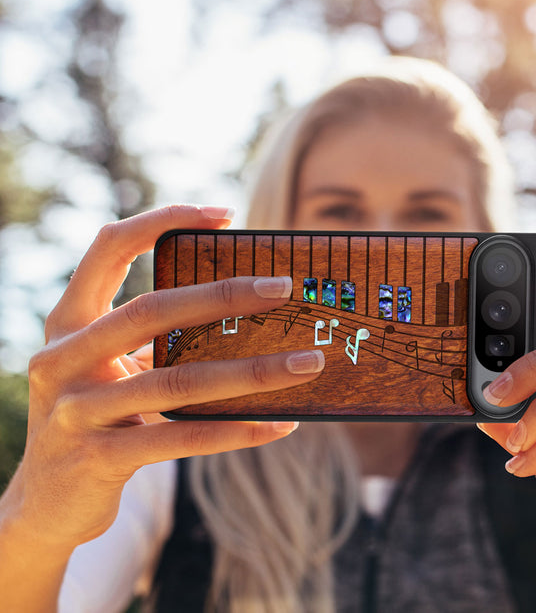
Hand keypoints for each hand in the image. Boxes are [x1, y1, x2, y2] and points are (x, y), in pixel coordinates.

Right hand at [4, 205, 324, 552]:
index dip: (162, 220)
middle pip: (151, 310)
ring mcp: (76, 411)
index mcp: (68, 322)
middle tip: (283, 288)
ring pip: (178, 381)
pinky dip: (237, 431)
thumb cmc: (96, 416)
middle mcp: (62, 358)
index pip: (109, 248)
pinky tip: (280, 425)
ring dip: (253, 371)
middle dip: (223, 295)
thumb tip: (243, 311)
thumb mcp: (111, 368)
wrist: (46, 503)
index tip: (224, 214)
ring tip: (307, 363)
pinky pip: (182, 438)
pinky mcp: (99, 459)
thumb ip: (154, 339)